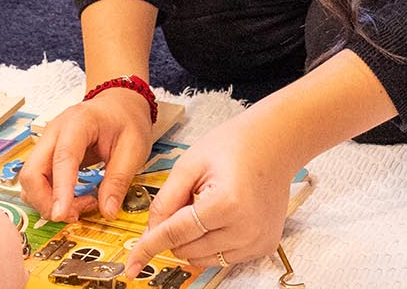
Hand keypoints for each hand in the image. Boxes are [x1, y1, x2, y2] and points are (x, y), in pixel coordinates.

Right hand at [18, 87, 154, 221]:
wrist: (118, 104)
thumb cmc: (126, 120)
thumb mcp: (134, 148)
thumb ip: (119, 179)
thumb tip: (107, 211)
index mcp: (78, 122)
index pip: (62, 158)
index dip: (60, 189)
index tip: (61, 214)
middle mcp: (54, 131)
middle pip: (32, 172)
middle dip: (47, 201)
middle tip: (76, 215)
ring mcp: (47, 143)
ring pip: (30, 180)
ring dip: (48, 202)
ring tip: (80, 206)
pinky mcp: (47, 155)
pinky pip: (37, 181)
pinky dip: (49, 197)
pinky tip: (72, 199)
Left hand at [121, 112, 297, 271]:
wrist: (275, 143)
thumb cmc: (235, 146)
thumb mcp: (190, 164)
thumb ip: (165, 200)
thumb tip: (150, 232)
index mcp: (226, 204)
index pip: (175, 233)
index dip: (148, 247)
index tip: (131, 263)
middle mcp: (246, 229)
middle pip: (187, 249)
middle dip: (173, 233)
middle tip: (185, 201)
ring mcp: (257, 241)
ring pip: (203, 258)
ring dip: (192, 240)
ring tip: (206, 205)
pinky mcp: (264, 246)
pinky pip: (224, 257)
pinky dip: (212, 242)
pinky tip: (220, 217)